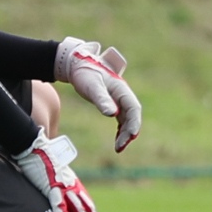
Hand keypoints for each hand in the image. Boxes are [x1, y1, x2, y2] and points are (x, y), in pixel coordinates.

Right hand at [11, 131, 104, 211]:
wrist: (34, 144)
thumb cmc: (42, 160)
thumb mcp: (54, 176)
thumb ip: (59, 187)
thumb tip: (59, 200)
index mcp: (73, 183)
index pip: (87, 204)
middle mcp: (71, 185)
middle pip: (86, 209)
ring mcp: (62, 186)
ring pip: (77, 209)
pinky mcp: (50, 185)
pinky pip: (57, 203)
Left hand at [56, 36, 141, 151]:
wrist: (77, 64)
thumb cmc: (85, 73)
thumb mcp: (92, 87)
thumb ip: (102, 100)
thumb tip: (112, 114)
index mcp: (121, 89)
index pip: (133, 108)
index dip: (134, 123)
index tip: (131, 136)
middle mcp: (123, 94)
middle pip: (132, 115)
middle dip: (129, 132)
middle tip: (119, 147)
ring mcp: (119, 99)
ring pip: (127, 118)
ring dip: (126, 133)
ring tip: (119, 147)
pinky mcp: (113, 102)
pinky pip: (122, 118)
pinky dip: (121, 129)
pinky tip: (117, 139)